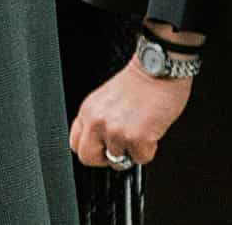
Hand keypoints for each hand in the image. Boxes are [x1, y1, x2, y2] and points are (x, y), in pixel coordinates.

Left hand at [70, 58, 192, 168]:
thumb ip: (98, 120)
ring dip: (132, 151)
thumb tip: (101, 141)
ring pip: (118, 161)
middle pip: (87, 157)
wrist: (156, 70)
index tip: (103, 149)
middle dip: (106, 159)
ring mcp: (115, 130)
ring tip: (140, 132)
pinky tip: (151, 132)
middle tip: (121, 149)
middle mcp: (96, 121)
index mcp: (87, 111)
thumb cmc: (138, 83)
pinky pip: (141, 159)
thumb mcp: (105, 100)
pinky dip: (149, 150)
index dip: (91, 150)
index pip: (75, 143)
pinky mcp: (136, 137)